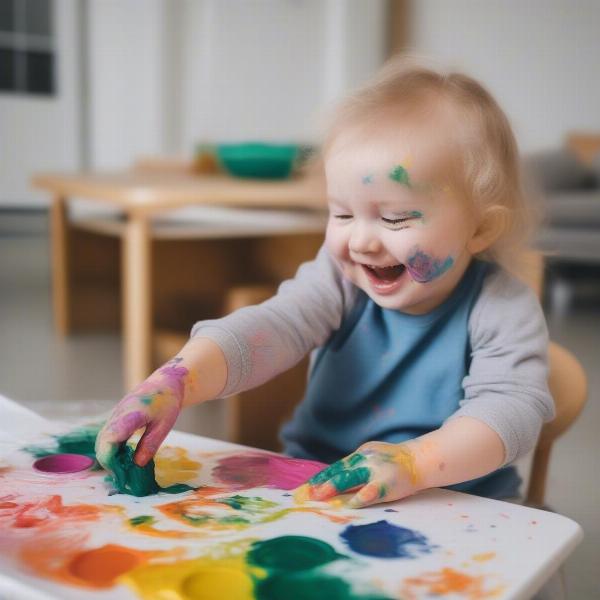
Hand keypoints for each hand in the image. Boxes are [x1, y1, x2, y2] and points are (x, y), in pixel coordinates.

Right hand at [95, 358, 188, 468]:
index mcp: (130, 415)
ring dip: (110, 455)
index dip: (110, 459)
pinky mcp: (116, 418)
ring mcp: (115, 415)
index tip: (121, 473)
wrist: (165, 382)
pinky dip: (113, 448)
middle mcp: (117, 415)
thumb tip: (136, 465)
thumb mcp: (164, 425)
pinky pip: (108, 436)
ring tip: (125, 468)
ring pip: (102, 440)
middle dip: (109, 461)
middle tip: (124, 475)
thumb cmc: (167, 402)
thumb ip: (150, 445)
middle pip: (101, 442)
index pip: (109, 440)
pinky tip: (125, 456)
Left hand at [299, 441, 421, 508]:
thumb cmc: (391, 463)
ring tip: (319, 497)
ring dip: (333, 487)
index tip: (301, 490)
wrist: (418, 460)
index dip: (317, 479)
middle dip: (320, 484)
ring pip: (350, 478)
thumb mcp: (369, 459)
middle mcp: (363, 460)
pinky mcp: (386, 482)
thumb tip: (329, 484)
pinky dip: (359, 498)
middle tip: (304, 495)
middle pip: (337, 472)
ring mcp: (374, 470)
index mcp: (357, 456)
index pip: (333, 468)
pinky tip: (349, 505)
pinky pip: (370, 491)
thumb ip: (352, 470)